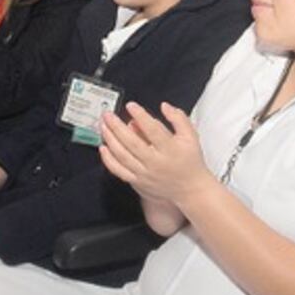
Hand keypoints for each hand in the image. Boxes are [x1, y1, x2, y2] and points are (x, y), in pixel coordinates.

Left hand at [100, 102, 216, 205]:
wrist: (190, 189)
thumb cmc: (190, 161)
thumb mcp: (191, 136)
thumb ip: (179, 119)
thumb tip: (164, 106)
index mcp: (170, 149)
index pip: (152, 130)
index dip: (140, 116)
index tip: (131, 105)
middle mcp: (155, 162)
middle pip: (132, 142)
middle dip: (117, 126)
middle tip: (108, 114)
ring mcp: (145, 173)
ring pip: (122, 155)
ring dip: (110, 139)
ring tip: (103, 125)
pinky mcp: (137, 181)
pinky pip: (119, 170)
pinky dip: (108, 159)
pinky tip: (104, 147)